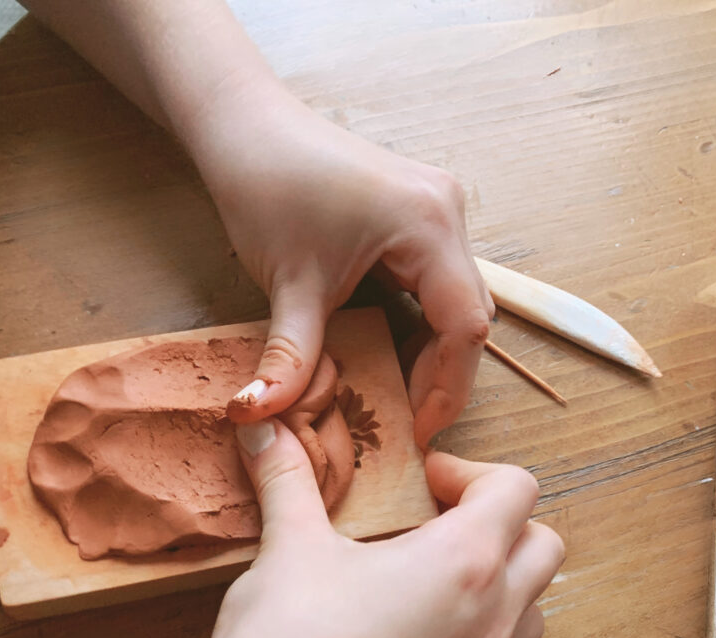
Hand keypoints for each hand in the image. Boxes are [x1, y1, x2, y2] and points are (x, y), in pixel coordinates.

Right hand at [184, 420, 563, 637]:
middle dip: (502, 523)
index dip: (471, 472)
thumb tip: (262, 425)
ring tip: (433, 581)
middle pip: (544, 545)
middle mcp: (494, 615)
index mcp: (465, 559)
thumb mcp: (286, 550)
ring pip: (535, 610)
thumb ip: (287, 479)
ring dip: (503, 582)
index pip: (516, 488)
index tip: (420, 482)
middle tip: (432, 525)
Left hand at [186, 88, 493, 448]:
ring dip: (431, 353)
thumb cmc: (267, 184)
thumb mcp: (288, 284)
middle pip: (470, 317)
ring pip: (458, 304)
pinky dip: (419, 326)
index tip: (416, 433)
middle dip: (442, 376)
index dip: (446, 388)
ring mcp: (438, 211)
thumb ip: (291, 359)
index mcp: (429, 224)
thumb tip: (262, 414)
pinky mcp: (419, 216)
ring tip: (396, 394)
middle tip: (407, 423)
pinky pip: (437, 286)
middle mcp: (447, 214)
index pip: (466, 325)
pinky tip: (388, 353)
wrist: (244, 126)